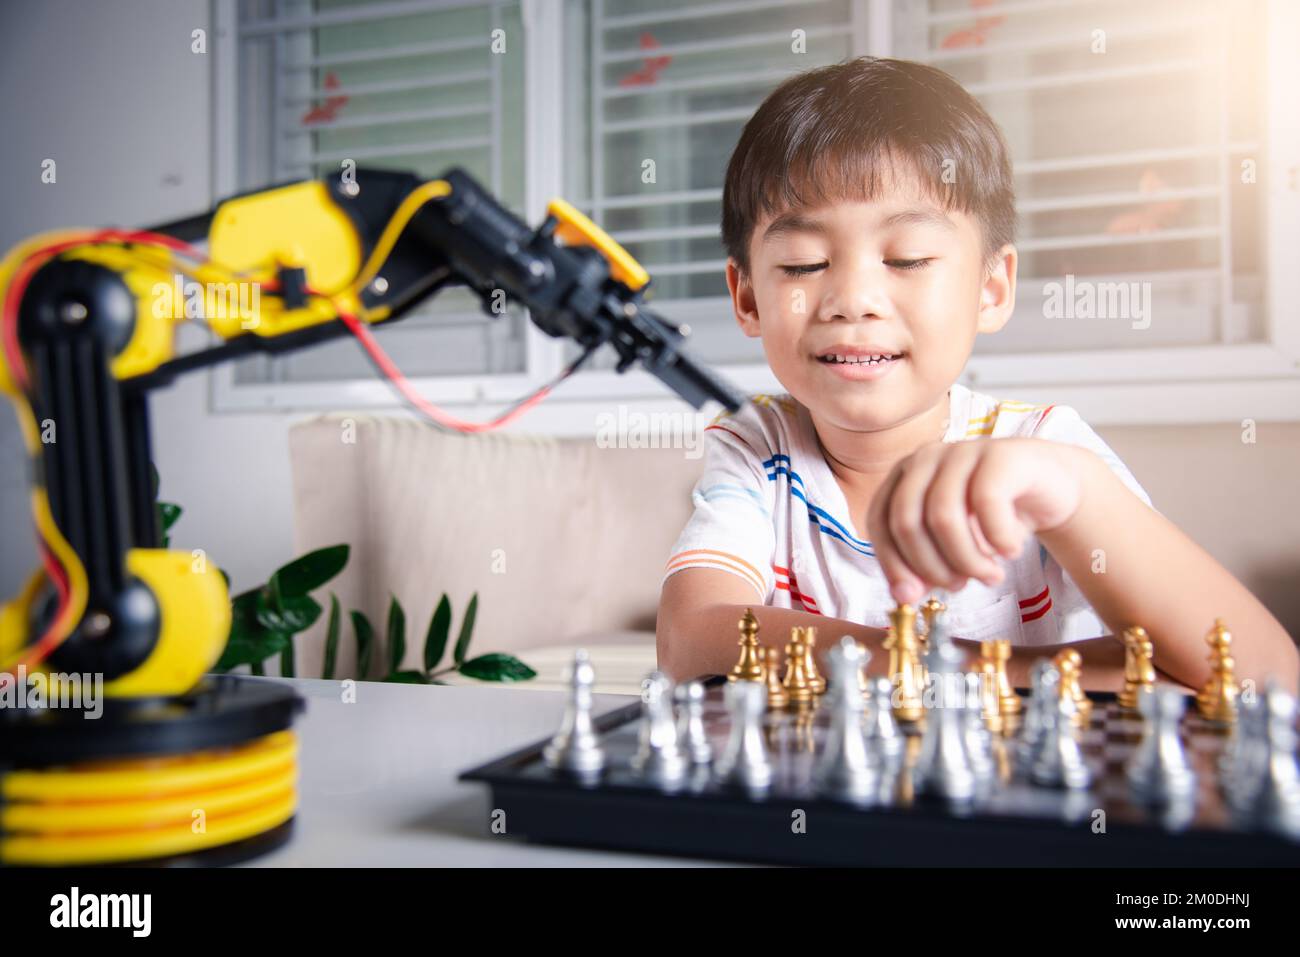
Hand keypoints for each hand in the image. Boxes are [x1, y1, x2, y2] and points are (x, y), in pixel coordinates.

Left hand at [865, 438, 1088, 604]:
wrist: (1052, 487)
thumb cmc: (994, 518)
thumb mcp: (953, 545)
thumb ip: (925, 567)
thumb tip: (904, 597)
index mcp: (904, 476)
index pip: (879, 521)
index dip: (892, 563)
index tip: (912, 597)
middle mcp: (926, 458)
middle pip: (906, 521)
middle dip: (930, 566)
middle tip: (959, 586)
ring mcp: (961, 451)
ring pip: (943, 517)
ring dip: (967, 560)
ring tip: (990, 576)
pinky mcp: (999, 454)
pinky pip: (986, 503)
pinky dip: (998, 539)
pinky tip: (1011, 552)